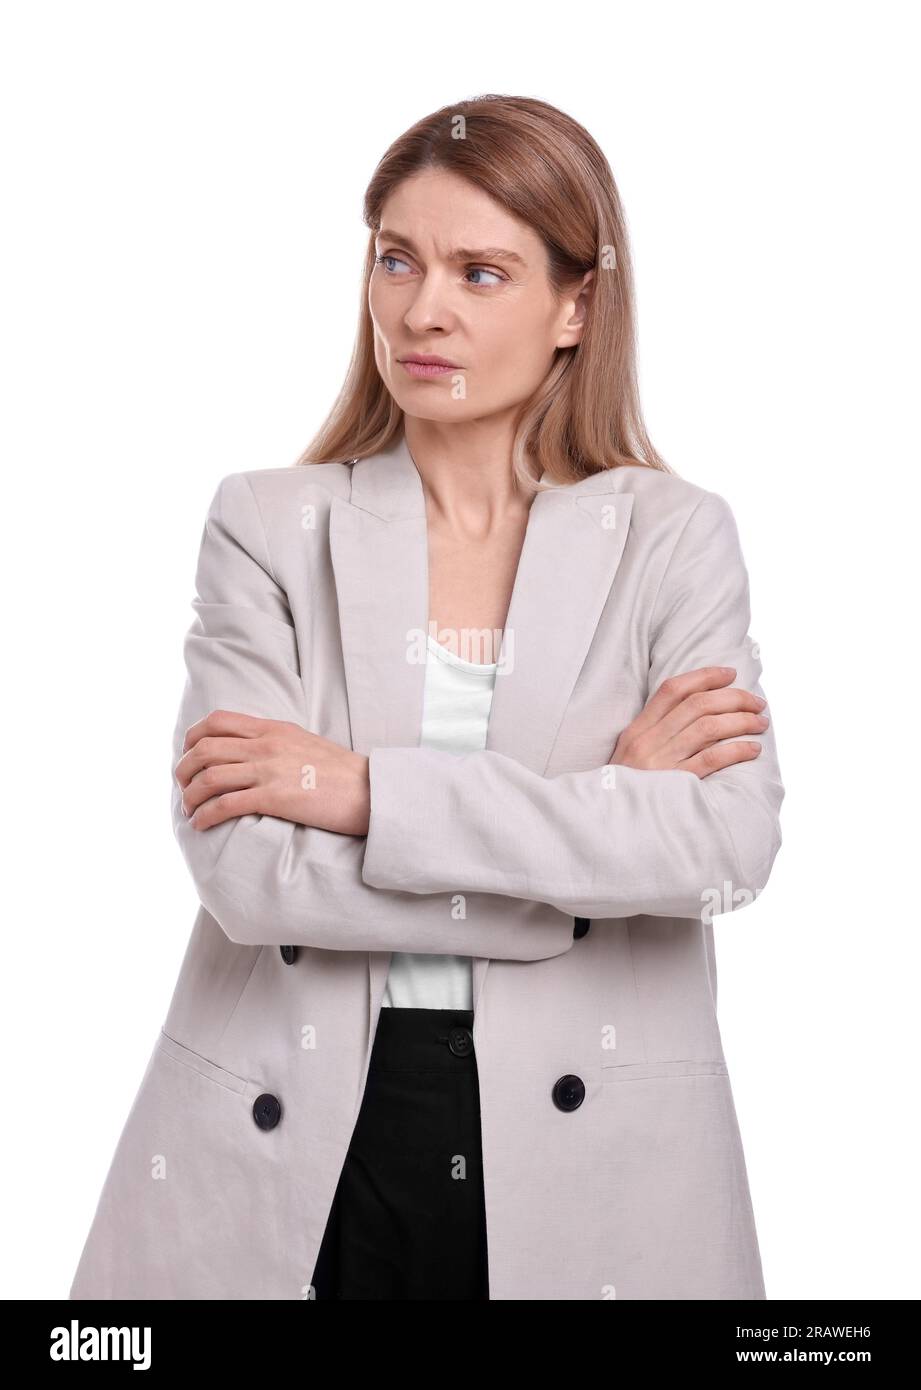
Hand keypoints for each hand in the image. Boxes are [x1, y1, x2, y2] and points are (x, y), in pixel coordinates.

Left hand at [175, 709, 370, 834]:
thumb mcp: (304, 742)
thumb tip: (248, 752)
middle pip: (204, 749)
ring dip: (190, 796)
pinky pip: (226, 804)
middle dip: (184, 770)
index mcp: (272, 728)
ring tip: (189, 810)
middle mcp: (266, 745)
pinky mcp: (275, 798)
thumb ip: (274, 742)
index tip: (187, 756)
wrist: (370, 790)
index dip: (192, 739)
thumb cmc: (341, 772)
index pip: (216, 722)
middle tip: (183, 787)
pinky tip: (201, 824)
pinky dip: (205, 815)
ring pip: (209, 777)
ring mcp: (269, 770)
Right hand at [609, 666, 768, 777]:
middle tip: (757, 702)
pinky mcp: (675, 785)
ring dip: (741, 721)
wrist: (608, 823)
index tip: (730, 674)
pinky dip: (736, 750)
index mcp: (637, 730)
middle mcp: (648, 741)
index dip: (704, 676)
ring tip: (760, 723)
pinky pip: (711, 759)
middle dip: (734, 698)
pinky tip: (753, 749)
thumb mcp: (630, 755)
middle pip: (697, 704)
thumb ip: (656, 733)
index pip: (673, 690)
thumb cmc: (628, 789)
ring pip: (708, 727)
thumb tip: (698, 712)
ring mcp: (661, 763)